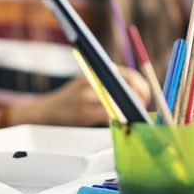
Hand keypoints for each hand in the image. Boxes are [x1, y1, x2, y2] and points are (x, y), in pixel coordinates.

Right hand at [2, 67, 150, 126]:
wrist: (47, 111)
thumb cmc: (72, 97)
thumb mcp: (88, 82)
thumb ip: (108, 81)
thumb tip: (139, 88)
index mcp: (92, 72)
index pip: (124, 74)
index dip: (140, 84)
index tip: (146, 93)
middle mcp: (89, 82)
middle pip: (123, 89)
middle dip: (137, 99)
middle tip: (142, 106)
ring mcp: (85, 99)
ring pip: (118, 105)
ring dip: (129, 111)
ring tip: (133, 114)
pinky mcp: (83, 115)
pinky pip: (108, 117)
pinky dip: (117, 119)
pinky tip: (120, 121)